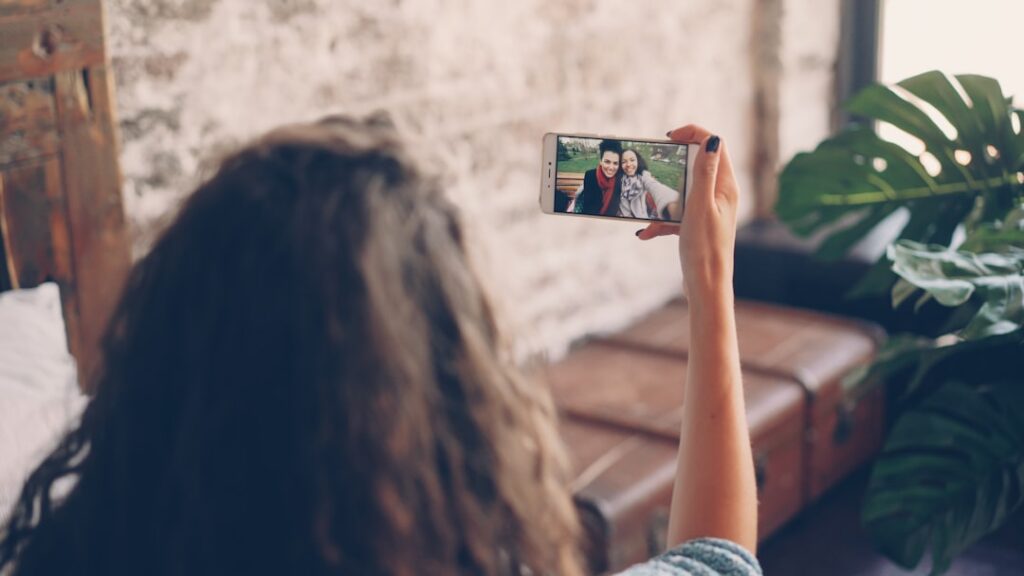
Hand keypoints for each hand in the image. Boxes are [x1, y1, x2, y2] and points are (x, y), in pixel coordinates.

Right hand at [637, 125, 738, 301]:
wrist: (706, 287)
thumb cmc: (705, 248)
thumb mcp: (700, 206)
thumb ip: (704, 172)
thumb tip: (711, 139)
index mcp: (726, 186)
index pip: (715, 145)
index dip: (694, 133)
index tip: (669, 137)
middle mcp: (720, 195)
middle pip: (696, 166)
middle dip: (673, 166)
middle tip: (654, 167)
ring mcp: (709, 211)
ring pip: (683, 191)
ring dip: (662, 198)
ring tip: (648, 208)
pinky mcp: (697, 226)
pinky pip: (677, 215)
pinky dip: (661, 221)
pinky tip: (647, 233)